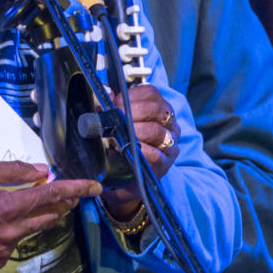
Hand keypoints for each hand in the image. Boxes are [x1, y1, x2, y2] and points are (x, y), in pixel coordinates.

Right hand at [0, 161, 101, 269]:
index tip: (94, 187)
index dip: (75, 189)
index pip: (51, 196)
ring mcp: (3, 250)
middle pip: (48, 217)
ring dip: (33, 216)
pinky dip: (11, 231)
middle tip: (63, 192)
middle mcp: (11, 232)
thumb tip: (39, 171)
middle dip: (58, 203)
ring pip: (30, 230)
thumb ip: (11, 171)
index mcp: (8, 207)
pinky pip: (12, 244)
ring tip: (20, 203)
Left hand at [102, 84, 180, 216]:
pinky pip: (154, 154)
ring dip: (134, 131)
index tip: (115, 101)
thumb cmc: (122, 147)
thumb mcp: (118, 124)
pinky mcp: (164, 164)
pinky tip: (125, 149)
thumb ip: (114, 108)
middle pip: (157, 110)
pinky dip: (138, 150)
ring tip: (118, 134)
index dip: (132, 95)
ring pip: (156, 131)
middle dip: (132, 111)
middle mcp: (169, 125)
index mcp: (159, 110)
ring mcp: (169, 145)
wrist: (125, 179)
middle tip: (115, 117)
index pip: (152, 93)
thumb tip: (103, 96)